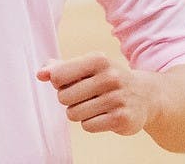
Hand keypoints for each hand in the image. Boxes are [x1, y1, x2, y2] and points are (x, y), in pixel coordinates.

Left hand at [37, 53, 156, 136]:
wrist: (145, 95)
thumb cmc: (107, 78)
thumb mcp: (87, 66)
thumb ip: (60, 67)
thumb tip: (40, 74)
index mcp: (97, 59)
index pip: (58, 75)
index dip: (58, 82)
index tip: (69, 82)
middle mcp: (109, 77)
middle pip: (64, 97)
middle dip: (68, 100)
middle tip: (84, 96)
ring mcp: (117, 99)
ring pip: (74, 114)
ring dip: (78, 113)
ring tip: (93, 105)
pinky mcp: (122, 119)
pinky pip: (88, 126)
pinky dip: (90, 123)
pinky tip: (103, 115)